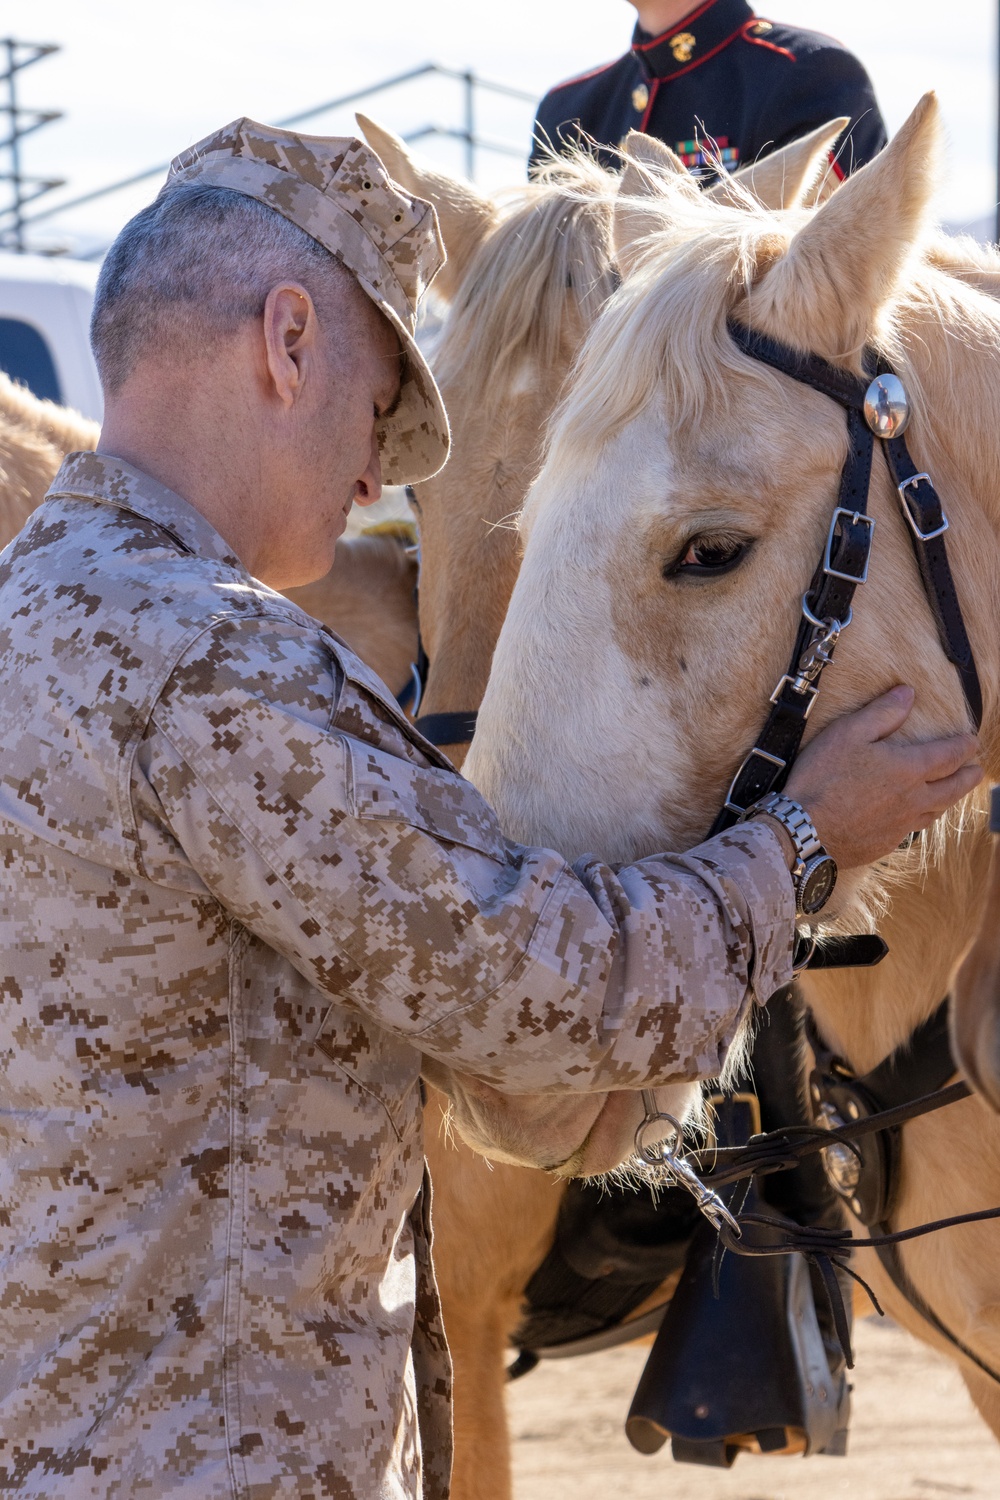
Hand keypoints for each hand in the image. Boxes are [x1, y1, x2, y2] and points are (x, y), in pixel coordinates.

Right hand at [784, 685, 981, 869]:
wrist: (804, 830)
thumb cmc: (823, 777)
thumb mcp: (849, 733)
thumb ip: (882, 713)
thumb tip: (908, 694)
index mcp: (908, 769)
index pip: (948, 755)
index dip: (964, 746)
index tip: (972, 741)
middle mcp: (913, 799)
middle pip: (953, 788)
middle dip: (968, 777)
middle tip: (976, 771)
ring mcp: (901, 825)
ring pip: (935, 812)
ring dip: (948, 800)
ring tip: (950, 793)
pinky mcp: (885, 844)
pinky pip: (912, 830)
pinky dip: (920, 819)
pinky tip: (912, 818)